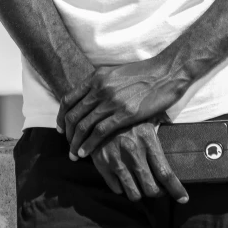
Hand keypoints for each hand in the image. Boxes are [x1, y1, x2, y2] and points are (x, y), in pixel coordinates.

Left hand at [57, 58, 188, 158]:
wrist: (167, 72)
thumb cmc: (145, 73)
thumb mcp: (117, 73)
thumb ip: (102, 84)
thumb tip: (92, 98)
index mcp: (97, 77)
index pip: (69, 99)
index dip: (61, 116)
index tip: (60, 128)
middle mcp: (100, 88)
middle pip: (73, 114)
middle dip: (67, 133)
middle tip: (66, 145)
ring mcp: (111, 101)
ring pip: (83, 125)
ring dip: (75, 143)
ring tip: (74, 154)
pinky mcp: (124, 114)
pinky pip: (99, 133)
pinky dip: (89, 145)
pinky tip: (85, 153)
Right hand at [90, 121, 188, 203]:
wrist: (96, 111)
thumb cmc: (127, 116)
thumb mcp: (146, 117)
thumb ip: (162, 128)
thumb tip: (180, 139)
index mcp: (148, 139)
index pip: (166, 173)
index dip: (176, 189)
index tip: (183, 199)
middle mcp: (133, 152)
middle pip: (151, 189)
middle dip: (157, 192)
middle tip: (157, 188)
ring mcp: (117, 160)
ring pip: (134, 194)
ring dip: (139, 192)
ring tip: (140, 184)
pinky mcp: (103, 165)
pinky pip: (117, 189)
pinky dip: (122, 187)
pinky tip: (124, 176)